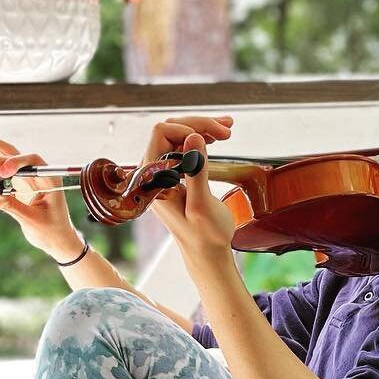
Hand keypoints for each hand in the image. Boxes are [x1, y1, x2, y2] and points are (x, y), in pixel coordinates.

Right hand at [0, 125, 80, 259]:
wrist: (57, 239)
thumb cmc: (51, 231)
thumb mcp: (32, 220)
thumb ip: (11, 207)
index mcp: (49, 180)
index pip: (32, 161)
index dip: (15, 163)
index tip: (1, 173)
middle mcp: (38, 175)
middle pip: (15, 154)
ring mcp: (28, 178)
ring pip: (7, 158)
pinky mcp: (19, 184)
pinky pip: (2, 170)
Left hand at [140, 115, 236, 263]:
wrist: (207, 253)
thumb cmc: (205, 236)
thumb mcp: (202, 205)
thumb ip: (196, 170)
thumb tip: (194, 137)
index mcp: (152, 179)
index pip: (162, 133)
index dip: (189, 129)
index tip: (216, 138)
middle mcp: (152, 173)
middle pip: (170, 130)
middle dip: (198, 125)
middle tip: (226, 130)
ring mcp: (162, 173)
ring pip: (178, 136)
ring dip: (202, 129)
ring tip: (226, 129)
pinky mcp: (173, 175)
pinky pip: (182, 147)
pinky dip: (201, 139)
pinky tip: (217, 137)